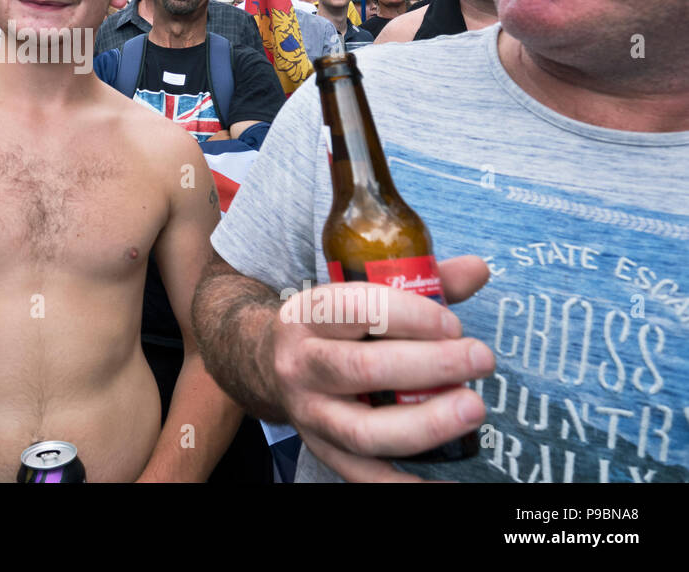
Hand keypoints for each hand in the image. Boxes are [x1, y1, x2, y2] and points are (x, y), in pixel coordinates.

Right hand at [267, 255, 494, 480]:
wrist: (273, 365)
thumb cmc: (335, 327)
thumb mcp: (360, 295)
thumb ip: (418, 284)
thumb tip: (477, 270)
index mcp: (308, 316)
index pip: (356, 310)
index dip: (411, 316)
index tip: (453, 323)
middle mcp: (301, 366)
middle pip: (362, 370)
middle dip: (430, 365)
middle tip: (481, 358)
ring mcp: (311, 415)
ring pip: (364, 431)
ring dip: (426, 423)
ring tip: (474, 407)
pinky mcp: (326, 453)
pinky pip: (368, 478)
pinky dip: (411, 485)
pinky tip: (453, 482)